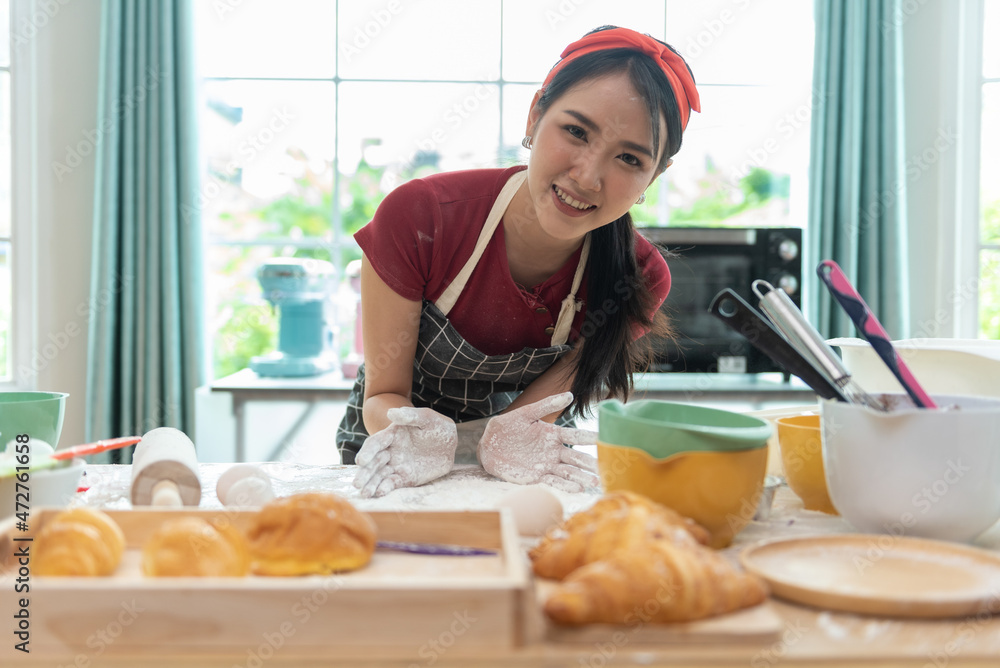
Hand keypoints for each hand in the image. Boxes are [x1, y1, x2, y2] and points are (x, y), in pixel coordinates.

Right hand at [352, 407, 457, 497]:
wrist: (450, 443)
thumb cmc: (437, 426)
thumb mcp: (427, 418)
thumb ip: (410, 416)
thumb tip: (391, 412)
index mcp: (391, 435)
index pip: (375, 444)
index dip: (367, 452)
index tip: (361, 461)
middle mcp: (390, 451)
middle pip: (373, 463)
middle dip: (365, 473)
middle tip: (357, 483)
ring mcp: (396, 465)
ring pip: (380, 475)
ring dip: (371, 484)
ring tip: (364, 493)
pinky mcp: (405, 478)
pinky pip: (392, 483)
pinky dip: (385, 488)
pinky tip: (380, 493)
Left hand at [478, 392, 598, 492]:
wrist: (488, 446)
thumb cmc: (507, 427)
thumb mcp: (525, 413)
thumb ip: (546, 405)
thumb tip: (570, 395)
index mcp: (553, 435)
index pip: (575, 436)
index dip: (588, 437)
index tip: (602, 438)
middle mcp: (554, 451)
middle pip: (576, 457)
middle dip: (589, 462)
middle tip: (604, 466)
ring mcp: (547, 465)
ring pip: (568, 472)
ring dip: (581, 476)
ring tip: (594, 481)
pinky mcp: (537, 477)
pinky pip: (554, 481)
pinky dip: (566, 485)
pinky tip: (578, 488)